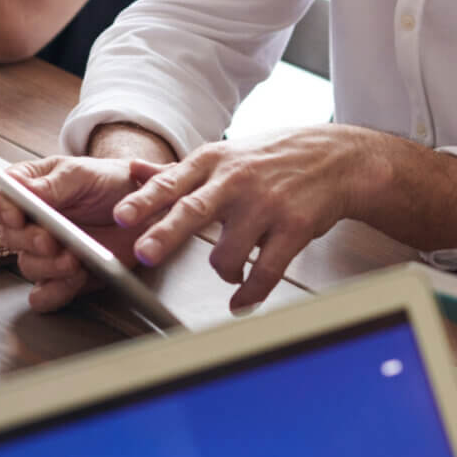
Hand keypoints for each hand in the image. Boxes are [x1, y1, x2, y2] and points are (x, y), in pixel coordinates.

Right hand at [0, 155, 150, 311]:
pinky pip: (44, 294)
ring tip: (75, 259)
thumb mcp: (84, 173)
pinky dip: (56, 292)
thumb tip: (20, 187)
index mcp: (27, 188)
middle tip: (51, 240)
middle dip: (30, 240)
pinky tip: (74, 280)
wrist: (143, 207)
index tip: (15, 215)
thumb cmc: (109, 181)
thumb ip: (53, 183)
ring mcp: (44, 251)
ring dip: (49, 266)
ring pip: (28, 266)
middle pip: (8, 236)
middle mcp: (29, 221)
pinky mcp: (60, 276)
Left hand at [113, 127, 362, 309]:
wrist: (335, 159)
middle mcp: (237, 181)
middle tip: (145, 253)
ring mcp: (266, 205)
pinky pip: (265, 272)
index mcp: (214, 162)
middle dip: (168, 233)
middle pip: (195, 209)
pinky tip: (241, 300)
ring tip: (231, 270)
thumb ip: (176, 171)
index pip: (172, 183)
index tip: (121, 215)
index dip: (145, 200)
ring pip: (229, 254)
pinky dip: (250, 293)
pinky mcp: (293, 228)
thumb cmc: (273, 158)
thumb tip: (132, 170)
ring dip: (224, 272)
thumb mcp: (223, 156)